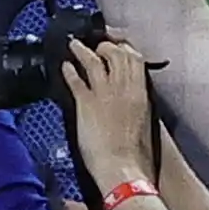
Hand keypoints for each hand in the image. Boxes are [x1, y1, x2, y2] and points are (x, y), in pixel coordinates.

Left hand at [58, 30, 159, 190]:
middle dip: (106, 44)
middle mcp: (125, 88)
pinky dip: (70, 71)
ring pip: (95, 61)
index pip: (136, 60)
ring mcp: (105, 94)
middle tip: (96, 42)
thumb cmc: (134, 154)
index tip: (117, 44)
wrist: (122, 167)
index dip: (124, 48)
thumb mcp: (142, 122)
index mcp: (141, 93)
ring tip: (74, 45)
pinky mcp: (87, 104)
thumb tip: (128, 98)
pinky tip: (65, 67)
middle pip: (117, 54)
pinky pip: (77, 80)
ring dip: (84, 51)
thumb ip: (135, 104)